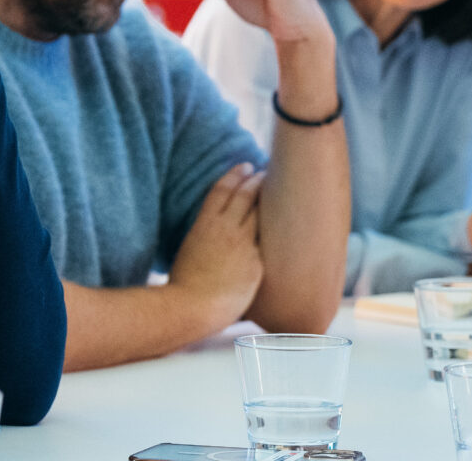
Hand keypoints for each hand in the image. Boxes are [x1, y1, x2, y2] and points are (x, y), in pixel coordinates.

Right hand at [168, 162, 265, 328]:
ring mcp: (243, 246)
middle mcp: (225, 230)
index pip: (222, 190)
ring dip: (269, 202)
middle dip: (256, 181)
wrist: (192, 306)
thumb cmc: (184, 284)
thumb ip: (206, 237)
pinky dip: (275, 235)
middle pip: (245, 196)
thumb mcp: (191, 250)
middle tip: (265, 173)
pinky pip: (266, 246)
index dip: (234, 175)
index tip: (244, 166)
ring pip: (260, 216)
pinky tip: (287, 232)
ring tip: (279, 193)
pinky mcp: (256, 264)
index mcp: (204, 224)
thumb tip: (216, 235)